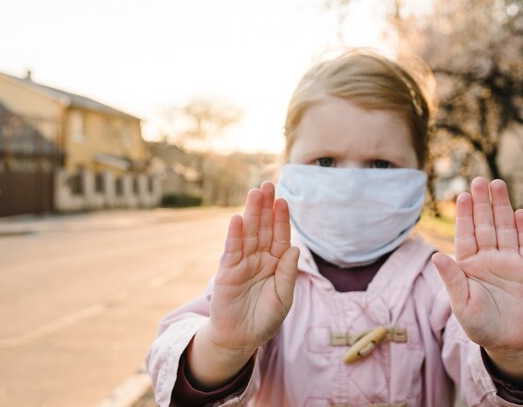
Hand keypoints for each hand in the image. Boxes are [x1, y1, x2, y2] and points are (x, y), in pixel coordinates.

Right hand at [208, 181, 298, 354]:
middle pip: (263, 228)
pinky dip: (235, 235)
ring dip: (251, 213)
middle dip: (265, 207)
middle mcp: (259, 258)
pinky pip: (232, 250)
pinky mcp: (227, 271)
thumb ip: (288, 273)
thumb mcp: (283, 298)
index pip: (280, 236)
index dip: (281, 219)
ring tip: (254, 193)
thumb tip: (295, 247)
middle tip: (268, 185)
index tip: (283, 201)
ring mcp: (242, 262)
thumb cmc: (265, 319)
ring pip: (248, 234)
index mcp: (276, 263)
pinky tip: (237, 219)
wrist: (240, 338)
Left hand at [432, 177, 522, 381]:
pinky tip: (518, 212)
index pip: (465, 234)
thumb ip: (452, 279)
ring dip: (502, 207)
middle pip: (485, 225)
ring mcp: (509, 261)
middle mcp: (488, 258)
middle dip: (482, 203)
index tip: (461, 195)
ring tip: (497, 184)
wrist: (510, 342)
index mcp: (468, 264)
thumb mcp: (462, 304)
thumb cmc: (480, 324)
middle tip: (479, 180)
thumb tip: (435, 255)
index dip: (464, 215)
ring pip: (505, 229)